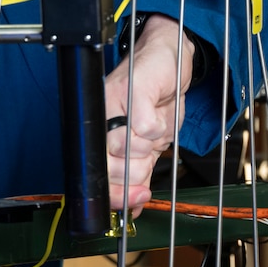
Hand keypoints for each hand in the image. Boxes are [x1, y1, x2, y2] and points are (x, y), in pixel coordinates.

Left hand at [104, 15, 196, 213]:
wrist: (170, 59)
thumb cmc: (156, 99)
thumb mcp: (145, 143)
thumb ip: (138, 172)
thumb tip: (133, 208)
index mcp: (98, 133)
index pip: (99, 175)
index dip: (118, 194)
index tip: (136, 200)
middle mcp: (100, 119)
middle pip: (115, 168)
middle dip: (138, 169)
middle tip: (147, 152)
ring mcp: (114, 104)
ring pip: (131, 149)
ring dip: (152, 145)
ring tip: (152, 126)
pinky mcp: (134, 91)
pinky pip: (147, 128)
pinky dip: (160, 127)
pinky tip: (159, 115)